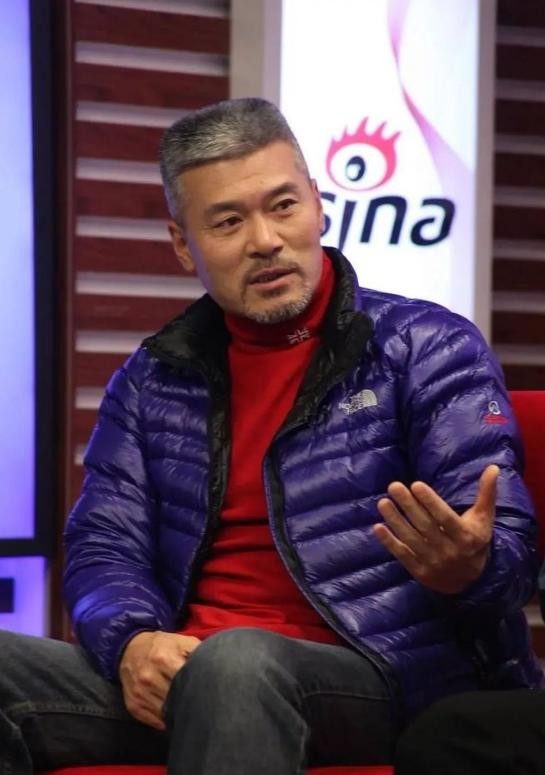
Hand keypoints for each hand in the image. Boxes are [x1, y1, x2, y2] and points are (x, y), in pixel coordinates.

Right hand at [119, 631, 200, 729]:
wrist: (129, 650)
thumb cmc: (162, 646)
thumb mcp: (182, 641)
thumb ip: (199, 651)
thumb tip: (217, 666)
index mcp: (163, 658)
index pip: (186, 679)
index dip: (200, 686)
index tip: (209, 690)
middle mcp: (149, 677)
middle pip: (176, 699)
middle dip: (191, 702)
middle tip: (203, 704)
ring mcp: (140, 694)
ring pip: (166, 714)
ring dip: (180, 714)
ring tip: (192, 711)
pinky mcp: (134, 707)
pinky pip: (156, 722)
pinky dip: (167, 721)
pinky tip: (176, 715)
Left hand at [373, 465, 498, 593]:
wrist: (472, 582)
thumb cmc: (475, 541)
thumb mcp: (484, 519)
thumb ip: (486, 493)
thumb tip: (493, 467)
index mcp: (466, 536)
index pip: (445, 517)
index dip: (431, 502)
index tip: (415, 485)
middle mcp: (450, 551)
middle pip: (425, 526)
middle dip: (408, 505)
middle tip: (394, 486)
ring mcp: (434, 563)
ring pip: (411, 539)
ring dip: (395, 520)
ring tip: (383, 502)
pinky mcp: (420, 572)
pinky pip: (403, 555)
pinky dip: (389, 542)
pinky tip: (378, 527)